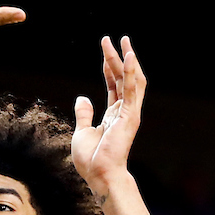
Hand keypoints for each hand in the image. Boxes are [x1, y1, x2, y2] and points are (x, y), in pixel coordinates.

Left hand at [71, 36, 146, 196]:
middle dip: (117, 57)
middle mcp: (123, 111)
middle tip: (112, 38)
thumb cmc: (91, 159)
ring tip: (123, 41)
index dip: (109, 66)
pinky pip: (132, 89)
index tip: (105, 49)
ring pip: (131, 79)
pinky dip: (130, 72)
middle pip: (122, 78)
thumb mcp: (82, 131)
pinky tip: (129, 56)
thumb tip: (82, 97)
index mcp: (113, 114)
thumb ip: (84, 114)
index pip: (113, 84)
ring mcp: (128, 113)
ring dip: (127, 60)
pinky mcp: (130, 115)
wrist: (98, 175)